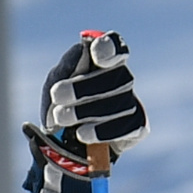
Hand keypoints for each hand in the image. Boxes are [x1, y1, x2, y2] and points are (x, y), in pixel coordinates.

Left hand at [20, 31, 143, 192]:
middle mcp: (121, 78)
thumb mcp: (55, 85)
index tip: (95, 55)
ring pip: (118, 101)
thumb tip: (81, 50)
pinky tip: (83, 134)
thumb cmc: (61, 106)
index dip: (109, 48)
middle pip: (114, 76)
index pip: (114, 46)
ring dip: (86, 110)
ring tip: (62, 119)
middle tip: (58, 96)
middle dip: (83, 87)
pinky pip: (126, 126)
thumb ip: (66, 67)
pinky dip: (102, 131)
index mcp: (103, 62)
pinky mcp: (137, 127)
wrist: (67, 146)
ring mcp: (132, 102)